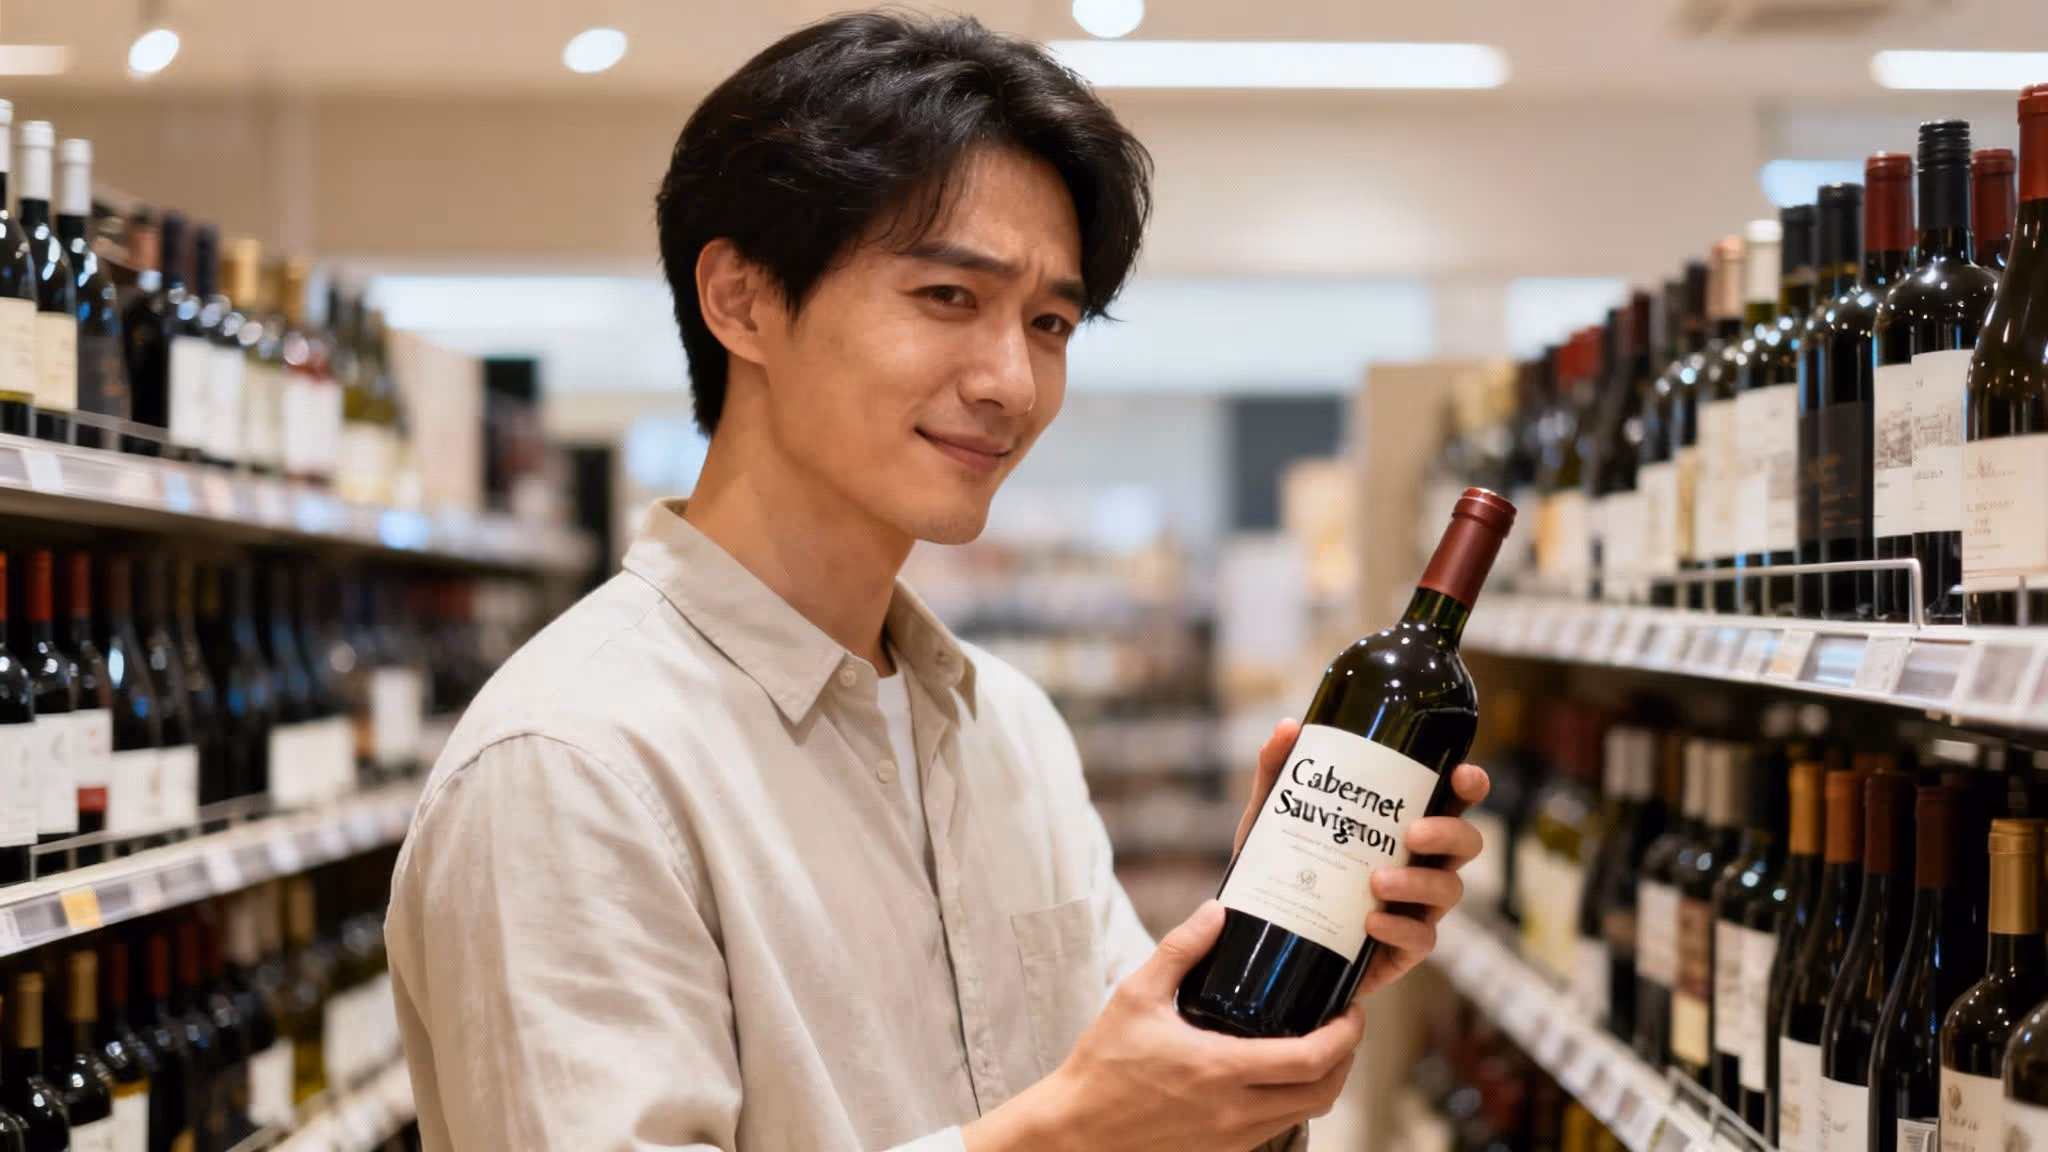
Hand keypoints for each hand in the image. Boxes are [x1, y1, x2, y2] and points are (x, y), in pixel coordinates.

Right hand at [963, 901, 1362, 1151]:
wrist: (1075, 1129)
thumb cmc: (1103, 1065)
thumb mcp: (1136, 996)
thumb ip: (1180, 950)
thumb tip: (1216, 911)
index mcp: (1220, 1071)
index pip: (1311, 1060)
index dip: (1346, 1035)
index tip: (1353, 1009)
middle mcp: (1234, 1112)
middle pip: (1323, 1093)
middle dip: (1346, 1058)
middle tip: (1344, 1024)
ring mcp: (1230, 1139)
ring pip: (1305, 1114)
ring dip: (1323, 1081)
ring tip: (1317, 1045)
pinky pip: (1275, 1127)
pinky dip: (1291, 1101)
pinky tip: (1276, 1073)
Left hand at [1232, 719, 1489, 1001]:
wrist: (1262, 937)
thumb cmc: (1282, 870)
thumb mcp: (1270, 820)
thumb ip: (1278, 773)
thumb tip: (1287, 727)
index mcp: (1400, 826)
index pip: (1451, 801)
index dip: (1469, 786)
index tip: (1463, 775)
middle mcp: (1418, 863)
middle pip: (1465, 844)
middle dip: (1450, 833)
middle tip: (1412, 832)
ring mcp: (1414, 908)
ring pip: (1449, 890)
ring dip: (1419, 882)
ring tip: (1377, 882)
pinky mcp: (1400, 950)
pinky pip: (1421, 940)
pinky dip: (1400, 930)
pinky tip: (1372, 923)